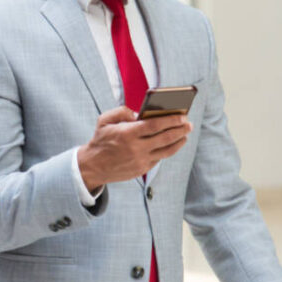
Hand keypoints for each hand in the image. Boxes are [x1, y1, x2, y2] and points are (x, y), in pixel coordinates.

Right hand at [77, 107, 192, 191]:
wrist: (93, 166)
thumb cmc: (100, 139)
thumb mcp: (105, 120)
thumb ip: (122, 111)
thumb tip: (140, 113)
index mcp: (127, 133)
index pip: (155, 125)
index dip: (171, 120)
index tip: (182, 115)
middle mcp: (136, 148)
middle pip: (165, 138)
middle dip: (180, 130)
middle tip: (189, 124)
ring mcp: (140, 161)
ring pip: (167, 151)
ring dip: (179, 141)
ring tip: (185, 134)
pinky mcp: (142, 169)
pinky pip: (159, 158)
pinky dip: (168, 150)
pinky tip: (173, 143)